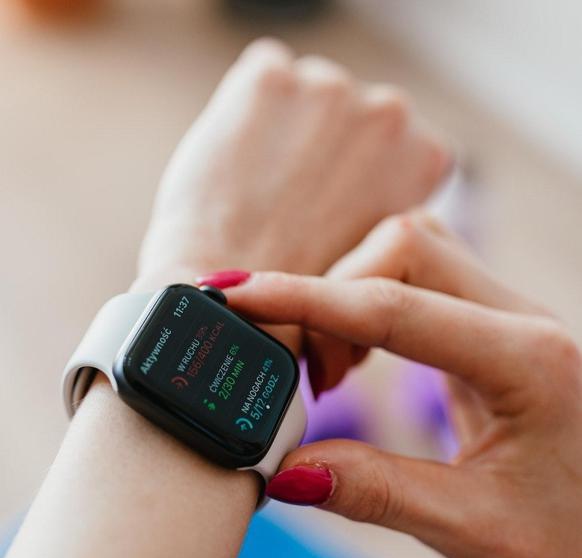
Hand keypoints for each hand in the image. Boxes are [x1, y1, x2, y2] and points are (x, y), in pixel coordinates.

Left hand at [135, 38, 448, 289]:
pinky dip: (247, 110)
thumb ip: (385, 200)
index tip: (331, 201)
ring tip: (260, 188)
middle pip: (346, 113)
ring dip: (285, 126)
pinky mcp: (269, 78)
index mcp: (427, 154)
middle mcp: (390, 110)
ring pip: (303, 94)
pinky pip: (262, 78)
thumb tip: (366, 182)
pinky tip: (239, 162)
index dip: (354, 172)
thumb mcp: (378, 249)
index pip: (393, 141)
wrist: (241, 304)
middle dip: (320, 144)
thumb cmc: (306, 293)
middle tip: (290, 198)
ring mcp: (330, 87)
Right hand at [222, 214, 581, 557]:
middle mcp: (521, 320)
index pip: (393, 308)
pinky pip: (418, 283)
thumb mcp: (476, 531)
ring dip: (350, 295)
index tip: (238, 296)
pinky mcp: (489, 327)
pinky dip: (368, 306)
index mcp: (529, 361)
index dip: (304, 299)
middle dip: (331, 293)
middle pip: (404, 249)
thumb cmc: (578, 551)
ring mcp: (507, 317)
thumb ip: (376, 492)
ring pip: (410, 253)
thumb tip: (285, 470)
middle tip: (305, 368)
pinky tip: (356, 355)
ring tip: (330, 367)